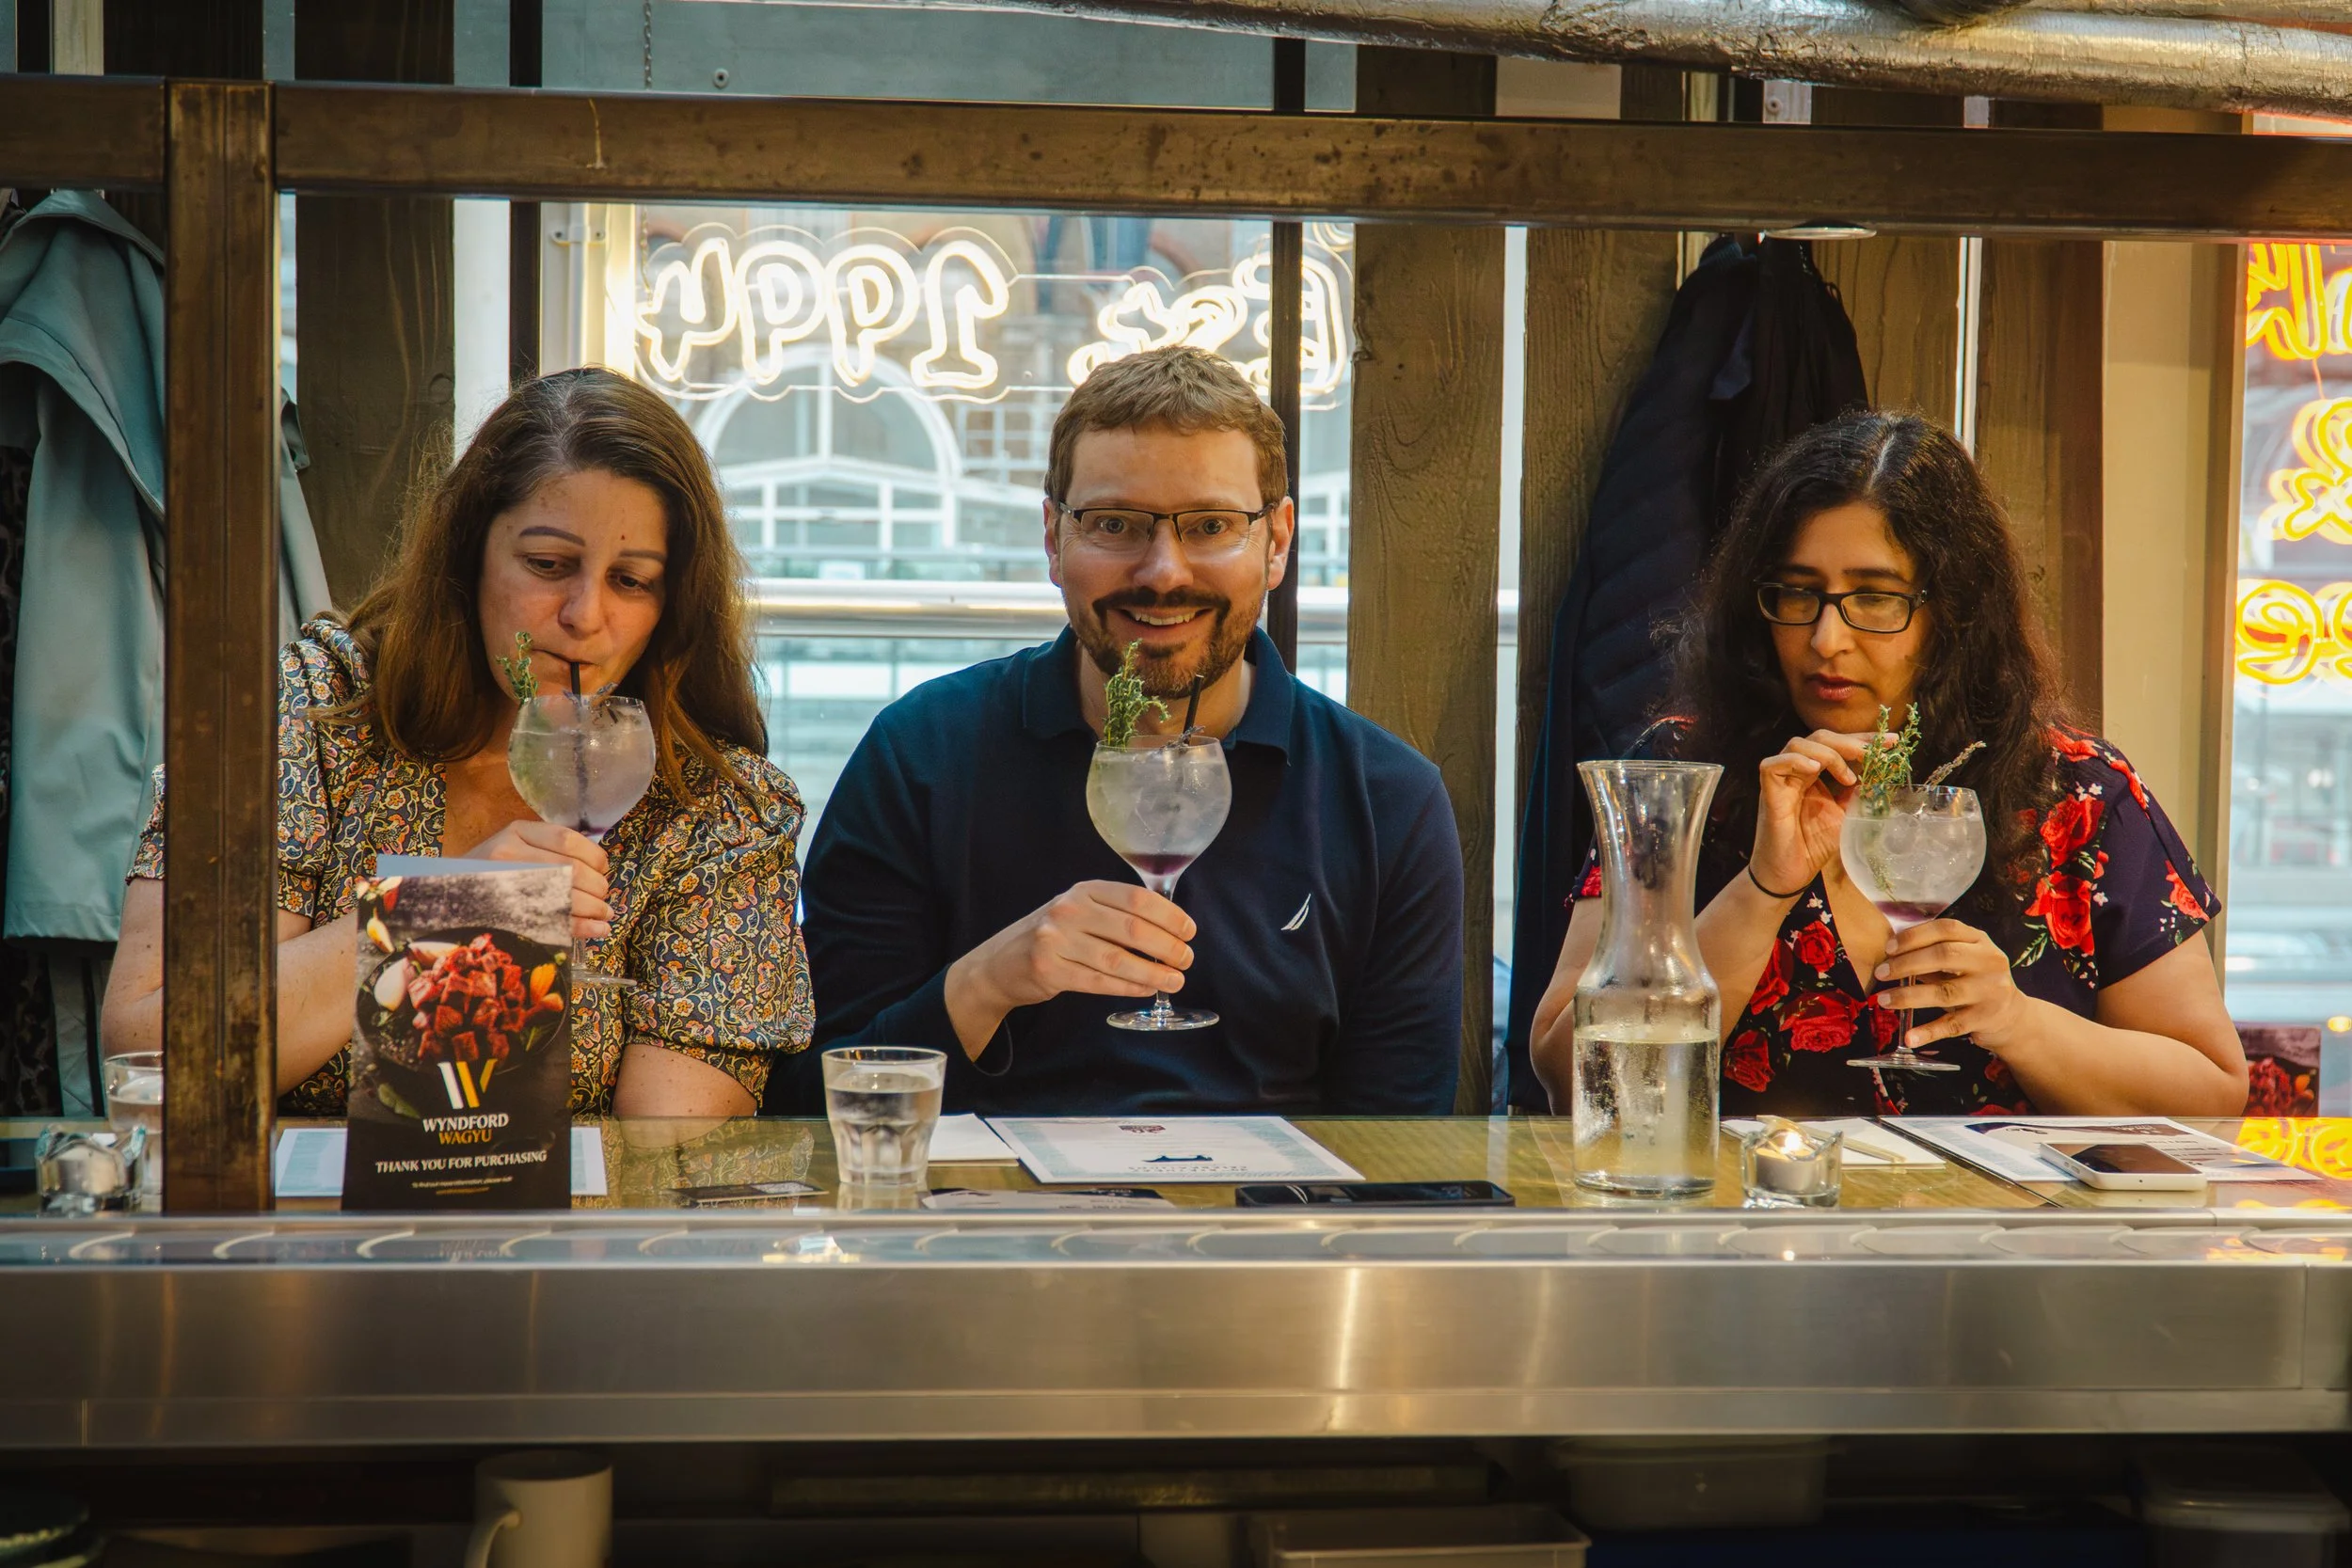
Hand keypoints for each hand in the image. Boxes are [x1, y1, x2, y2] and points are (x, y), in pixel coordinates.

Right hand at [459, 820, 611, 942]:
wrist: (445, 892)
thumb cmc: (490, 870)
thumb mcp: (514, 845)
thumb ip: (549, 849)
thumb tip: (599, 867)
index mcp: (517, 832)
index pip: (567, 839)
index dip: (594, 856)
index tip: (603, 869)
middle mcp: (510, 853)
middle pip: (572, 869)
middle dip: (598, 887)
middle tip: (604, 898)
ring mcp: (507, 884)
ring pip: (566, 894)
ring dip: (595, 908)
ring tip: (604, 915)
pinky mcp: (507, 914)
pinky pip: (554, 921)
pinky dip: (583, 928)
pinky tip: (597, 930)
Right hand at [951, 880, 1194, 1017]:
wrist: (1000, 963)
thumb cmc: (1053, 936)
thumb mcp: (1079, 911)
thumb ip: (1116, 912)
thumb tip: (1171, 927)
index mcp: (1083, 891)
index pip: (1136, 898)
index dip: (1169, 915)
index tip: (1189, 930)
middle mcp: (1069, 911)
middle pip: (1132, 930)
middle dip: (1168, 947)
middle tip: (1186, 959)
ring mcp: (1056, 941)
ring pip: (1118, 960)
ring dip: (1153, 973)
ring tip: (1174, 979)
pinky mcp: (1050, 972)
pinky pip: (1100, 982)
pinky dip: (1129, 987)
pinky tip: (1147, 989)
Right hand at [1751, 729, 1871, 894]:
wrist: (1790, 874)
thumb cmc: (1813, 846)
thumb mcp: (1844, 815)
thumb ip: (1856, 794)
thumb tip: (1879, 775)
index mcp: (1814, 775)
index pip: (1837, 745)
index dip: (1863, 740)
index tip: (1892, 742)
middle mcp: (1797, 772)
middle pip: (1819, 738)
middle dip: (1851, 741)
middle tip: (1876, 752)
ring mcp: (1781, 782)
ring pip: (1797, 744)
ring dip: (1828, 753)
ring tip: (1848, 776)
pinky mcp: (1768, 795)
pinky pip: (1771, 766)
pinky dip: (1795, 761)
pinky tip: (1815, 769)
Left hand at [1872, 918, 2029, 1049]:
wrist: (2011, 1015)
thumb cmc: (1974, 981)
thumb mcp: (1963, 959)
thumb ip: (1933, 952)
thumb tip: (1890, 954)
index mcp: (1980, 940)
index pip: (1946, 929)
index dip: (1914, 936)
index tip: (1888, 947)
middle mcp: (1989, 962)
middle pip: (1944, 956)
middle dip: (1907, 963)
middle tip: (1880, 972)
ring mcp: (1989, 991)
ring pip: (1944, 992)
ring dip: (1909, 996)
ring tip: (1884, 1000)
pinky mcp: (1985, 1018)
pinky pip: (1951, 1025)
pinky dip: (1927, 1032)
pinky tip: (1908, 1037)